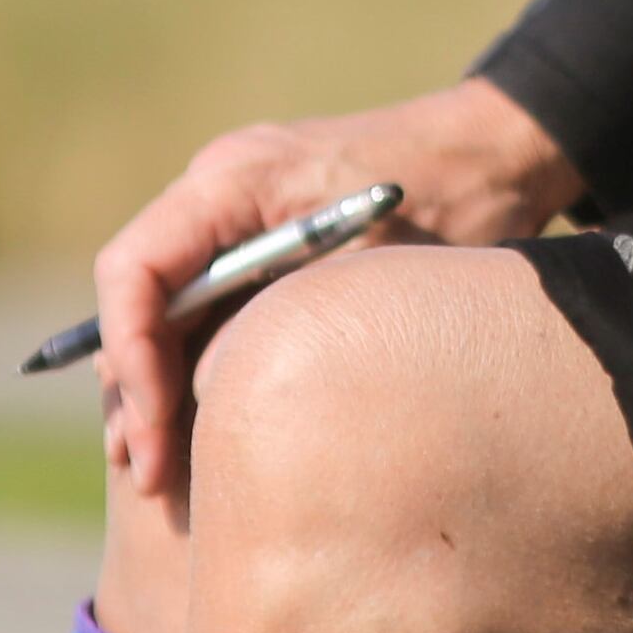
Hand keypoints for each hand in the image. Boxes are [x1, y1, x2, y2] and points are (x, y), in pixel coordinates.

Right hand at [89, 77, 585, 499]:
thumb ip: (279, 327)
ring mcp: (236, 214)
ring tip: (163, 473)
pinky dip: (195, 366)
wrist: (500, 158)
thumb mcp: (366, 278)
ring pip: (163, 309)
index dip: (131, 358)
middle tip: (153, 474)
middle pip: (137, 297)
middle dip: (138, 388)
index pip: (132, 271)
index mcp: (231, 179)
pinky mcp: (261, 240)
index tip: (158, 431)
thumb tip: (206, 403)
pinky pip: (204, 306)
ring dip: (159, 385)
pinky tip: (202, 435)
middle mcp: (216, 188)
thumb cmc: (447, 207)